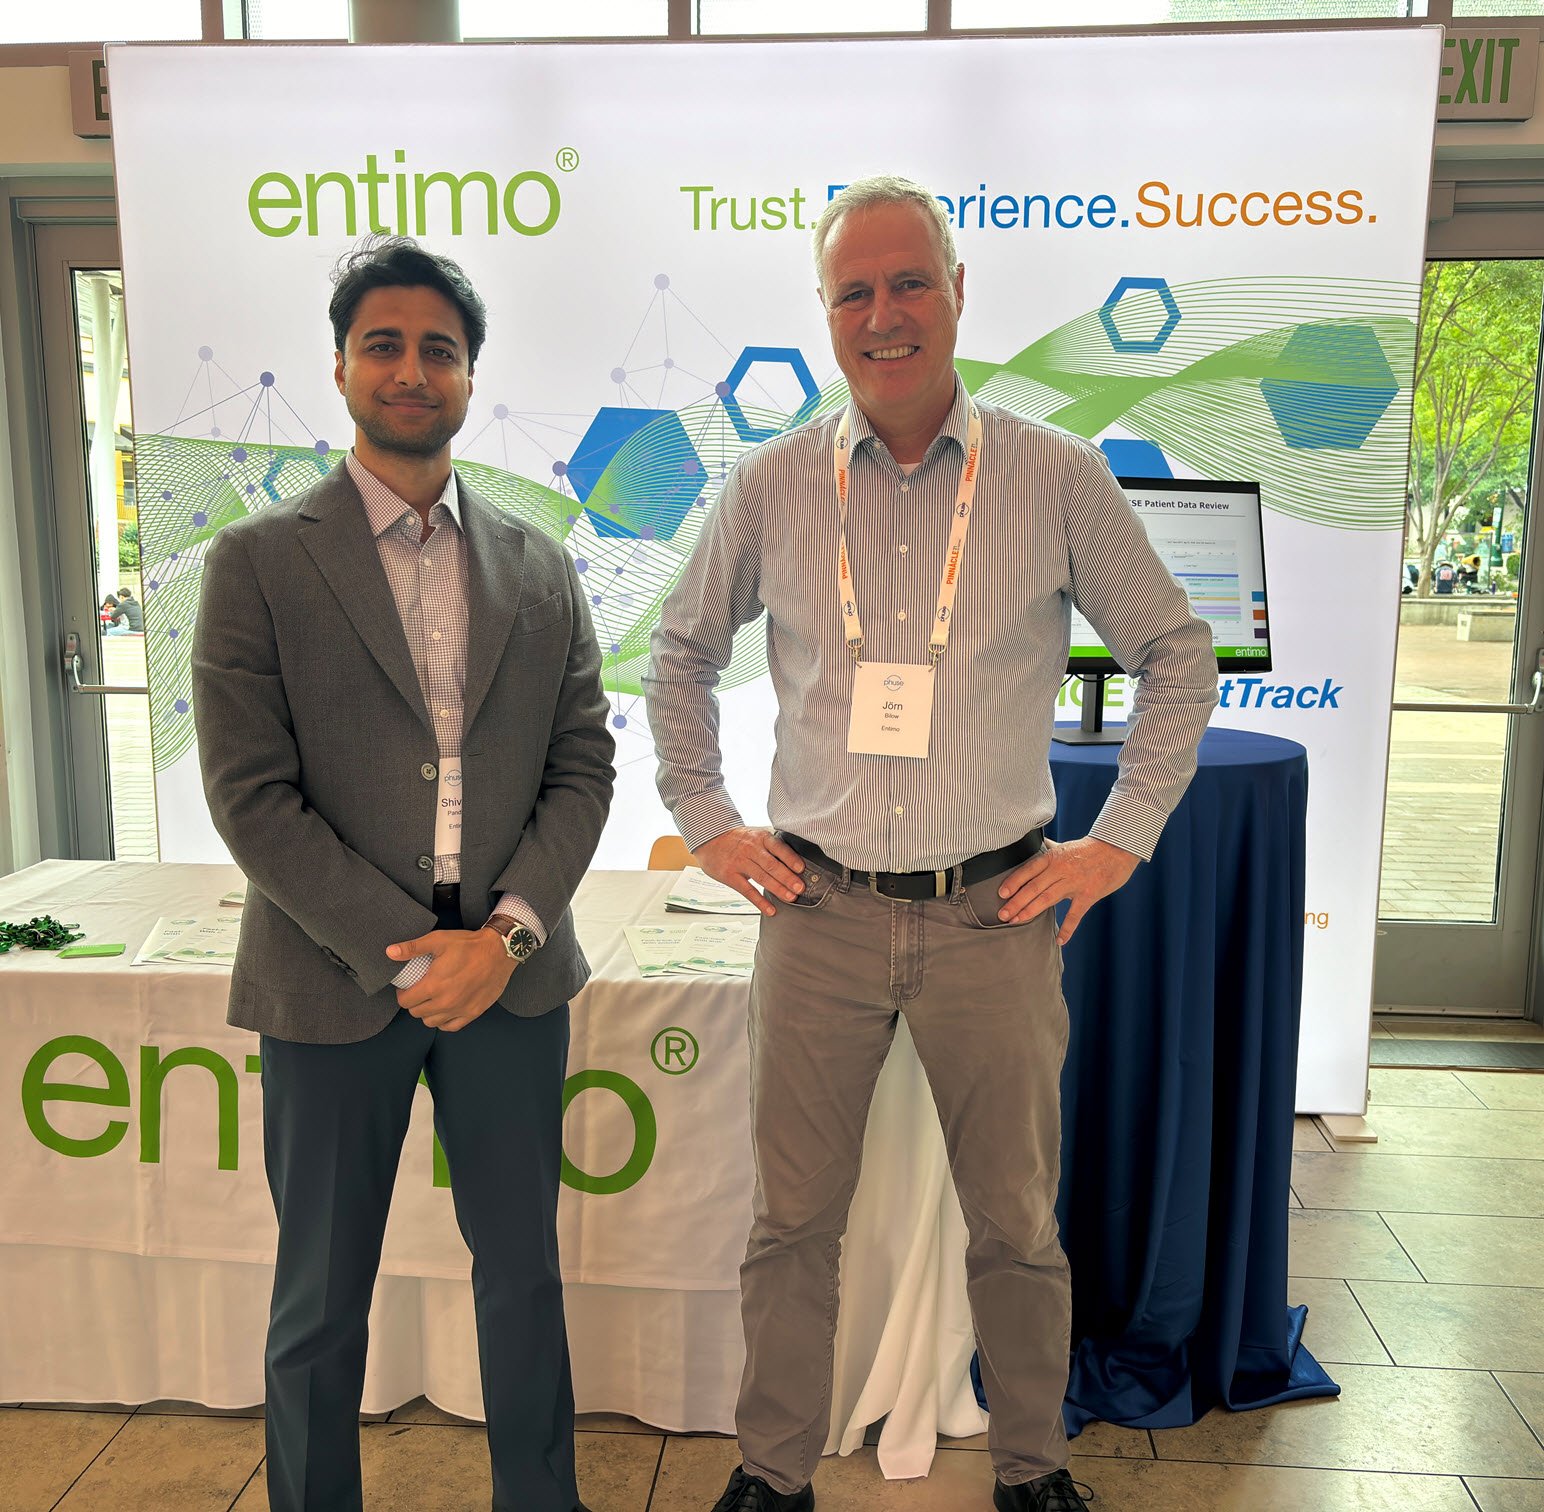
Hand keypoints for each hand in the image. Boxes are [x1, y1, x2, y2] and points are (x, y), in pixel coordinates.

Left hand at [388, 928, 515, 1031]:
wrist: (499, 951)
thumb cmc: (469, 945)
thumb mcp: (439, 940)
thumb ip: (412, 948)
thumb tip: (390, 952)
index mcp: (433, 985)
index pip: (406, 1001)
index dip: (402, 994)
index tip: (406, 987)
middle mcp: (445, 1002)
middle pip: (416, 1013)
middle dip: (414, 1003)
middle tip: (419, 991)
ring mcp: (459, 1009)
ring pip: (431, 1022)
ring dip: (428, 1013)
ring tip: (431, 1000)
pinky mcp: (472, 1013)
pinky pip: (450, 1027)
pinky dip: (444, 1021)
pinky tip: (445, 1010)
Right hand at [695, 826, 805, 917]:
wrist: (710, 839)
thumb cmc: (738, 839)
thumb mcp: (755, 835)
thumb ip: (771, 846)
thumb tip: (795, 863)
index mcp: (760, 838)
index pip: (778, 847)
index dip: (790, 858)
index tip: (801, 868)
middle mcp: (751, 849)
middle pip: (771, 865)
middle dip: (787, 878)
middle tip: (800, 888)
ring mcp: (739, 863)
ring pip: (762, 878)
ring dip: (778, 889)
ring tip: (790, 898)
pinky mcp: (730, 876)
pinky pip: (747, 890)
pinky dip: (760, 901)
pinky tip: (770, 909)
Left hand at [994, 836, 1139, 944]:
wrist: (1117, 849)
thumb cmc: (1089, 849)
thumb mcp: (1066, 846)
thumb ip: (1049, 848)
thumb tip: (1036, 843)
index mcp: (1053, 858)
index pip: (1028, 870)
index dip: (1013, 882)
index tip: (1001, 894)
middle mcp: (1061, 870)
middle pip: (1033, 887)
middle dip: (1016, 902)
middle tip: (1003, 915)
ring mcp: (1074, 883)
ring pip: (1047, 899)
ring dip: (1030, 911)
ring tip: (1016, 921)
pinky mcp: (1088, 895)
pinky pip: (1075, 915)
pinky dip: (1067, 929)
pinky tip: (1059, 940)